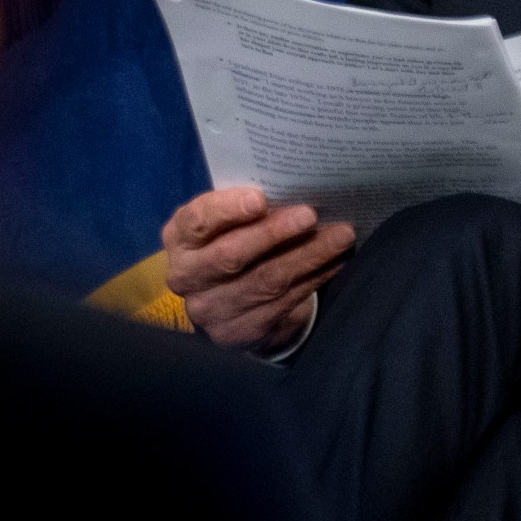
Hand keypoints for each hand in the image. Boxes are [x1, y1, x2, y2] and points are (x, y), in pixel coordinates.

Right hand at [161, 187, 355, 353]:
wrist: (228, 298)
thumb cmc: (232, 239)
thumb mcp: (228, 219)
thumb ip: (246, 205)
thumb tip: (292, 187)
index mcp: (179, 239)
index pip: (196, 223)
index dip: (226, 211)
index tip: (260, 199)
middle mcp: (187, 277)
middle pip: (230, 256)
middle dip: (273, 234)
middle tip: (310, 215)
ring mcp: (211, 310)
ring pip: (265, 281)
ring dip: (308, 256)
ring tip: (340, 236)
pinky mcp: (239, 333)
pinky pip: (283, 303)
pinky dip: (315, 278)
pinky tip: (336, 260)